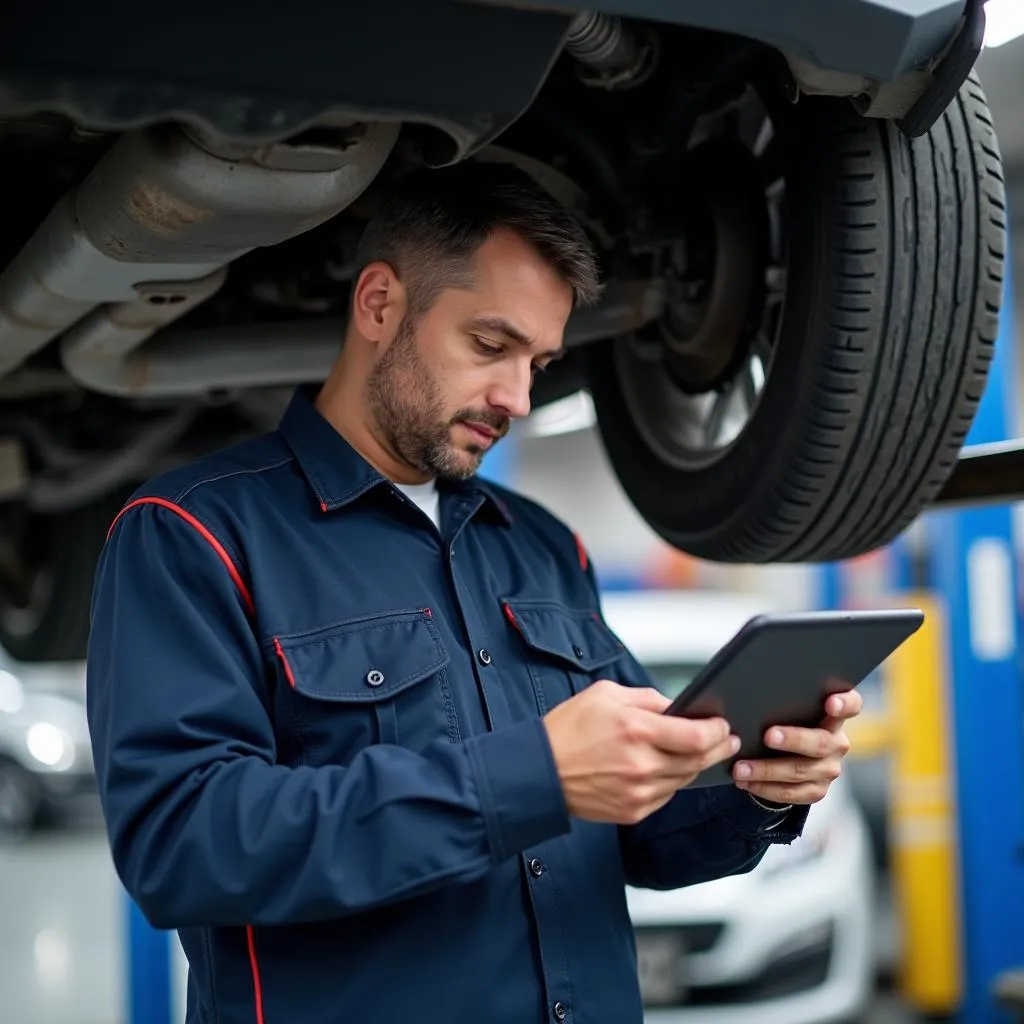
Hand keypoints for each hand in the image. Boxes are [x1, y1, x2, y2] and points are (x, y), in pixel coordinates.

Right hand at [543, 679, 739, 824]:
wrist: (540, 771)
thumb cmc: (568, 728)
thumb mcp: (606, 694)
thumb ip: (647, 698)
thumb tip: (678, 707)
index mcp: (635, 730)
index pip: (696, 736)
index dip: (717, 731)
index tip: (723, 725)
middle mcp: (641, 764)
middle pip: (698, 761)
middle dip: (718, 748)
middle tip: (727, 740)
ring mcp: (638, 792)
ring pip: (685, 779)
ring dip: (697, 765)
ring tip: (701, 752)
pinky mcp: (633, 810)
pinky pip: (667, 795)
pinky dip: (673, 780)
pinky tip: (669, 768)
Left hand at [731, 689, 862, 805]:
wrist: (790, 755)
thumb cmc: (786, 722)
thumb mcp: (791, 710)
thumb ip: (784, 702)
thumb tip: (749, 693)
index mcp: (834, 717)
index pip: (851, 705)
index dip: (844, 703)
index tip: (831, 702)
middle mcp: (836, 743)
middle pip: (819, 742)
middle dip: (793, 739)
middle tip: (768, 736)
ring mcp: (828, 769)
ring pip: (799, 771)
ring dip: (766, 770)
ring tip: (740, 768)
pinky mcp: (816, 791)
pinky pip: (790, 793)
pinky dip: (764, 788)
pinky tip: (745, 782)